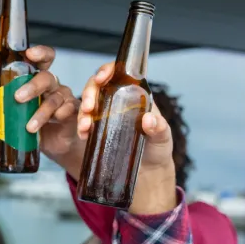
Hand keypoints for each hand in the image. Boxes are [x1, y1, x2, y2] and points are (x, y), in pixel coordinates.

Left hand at [11, 46, 80, 172]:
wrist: (53, 144)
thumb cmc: (30, 122)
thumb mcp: (15, 111)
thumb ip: (2, 100)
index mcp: (37, 80)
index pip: (42, 60)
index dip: (39, 53)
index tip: (29, 54)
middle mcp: (51, 86)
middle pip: (46, 77)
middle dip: (32, 86)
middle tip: (18, 97)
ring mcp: (63, 98)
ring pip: (54, 98)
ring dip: (41, 111)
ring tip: (29, 126)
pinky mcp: (71, 113)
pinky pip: (68, 110)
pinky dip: (60, 115)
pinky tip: (55, 120)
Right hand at [78, 62, 176, 213]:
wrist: (148, 172)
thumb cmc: (158, 149)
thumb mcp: (163, 138)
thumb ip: (160, 128)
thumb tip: (148, 120)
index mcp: (134, 94)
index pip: (118, 74)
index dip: (106, 71)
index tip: (101, 78)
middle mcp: (116, 101)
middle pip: (97, 87)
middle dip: (89, 94)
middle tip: (89, 108)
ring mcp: (105, 115)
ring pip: (88, 104)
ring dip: (82, 112)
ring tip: (85, 126)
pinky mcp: (97, 130)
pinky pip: (84, 122)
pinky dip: (81, 126)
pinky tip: (84, 135)